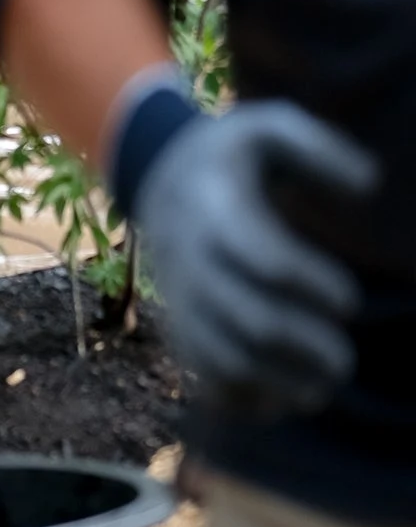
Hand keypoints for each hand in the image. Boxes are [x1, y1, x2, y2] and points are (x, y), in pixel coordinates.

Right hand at [135, 101, 376, 417]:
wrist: (158, 177)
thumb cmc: (231, 155)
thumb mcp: (268, 126)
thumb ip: (320, 148)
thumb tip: (369, 188)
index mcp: (217, 208)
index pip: (267, 260)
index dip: (313, 287)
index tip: (348, 298)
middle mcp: (192, 259)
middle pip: (251, 321)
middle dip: (306, 349)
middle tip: (344, 358)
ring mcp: (182, 298)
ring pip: (227, 360)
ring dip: (281, 382)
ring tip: (322, 384)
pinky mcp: (178, 326)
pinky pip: (208, 379)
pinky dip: (247, 399)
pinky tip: (283, 396)